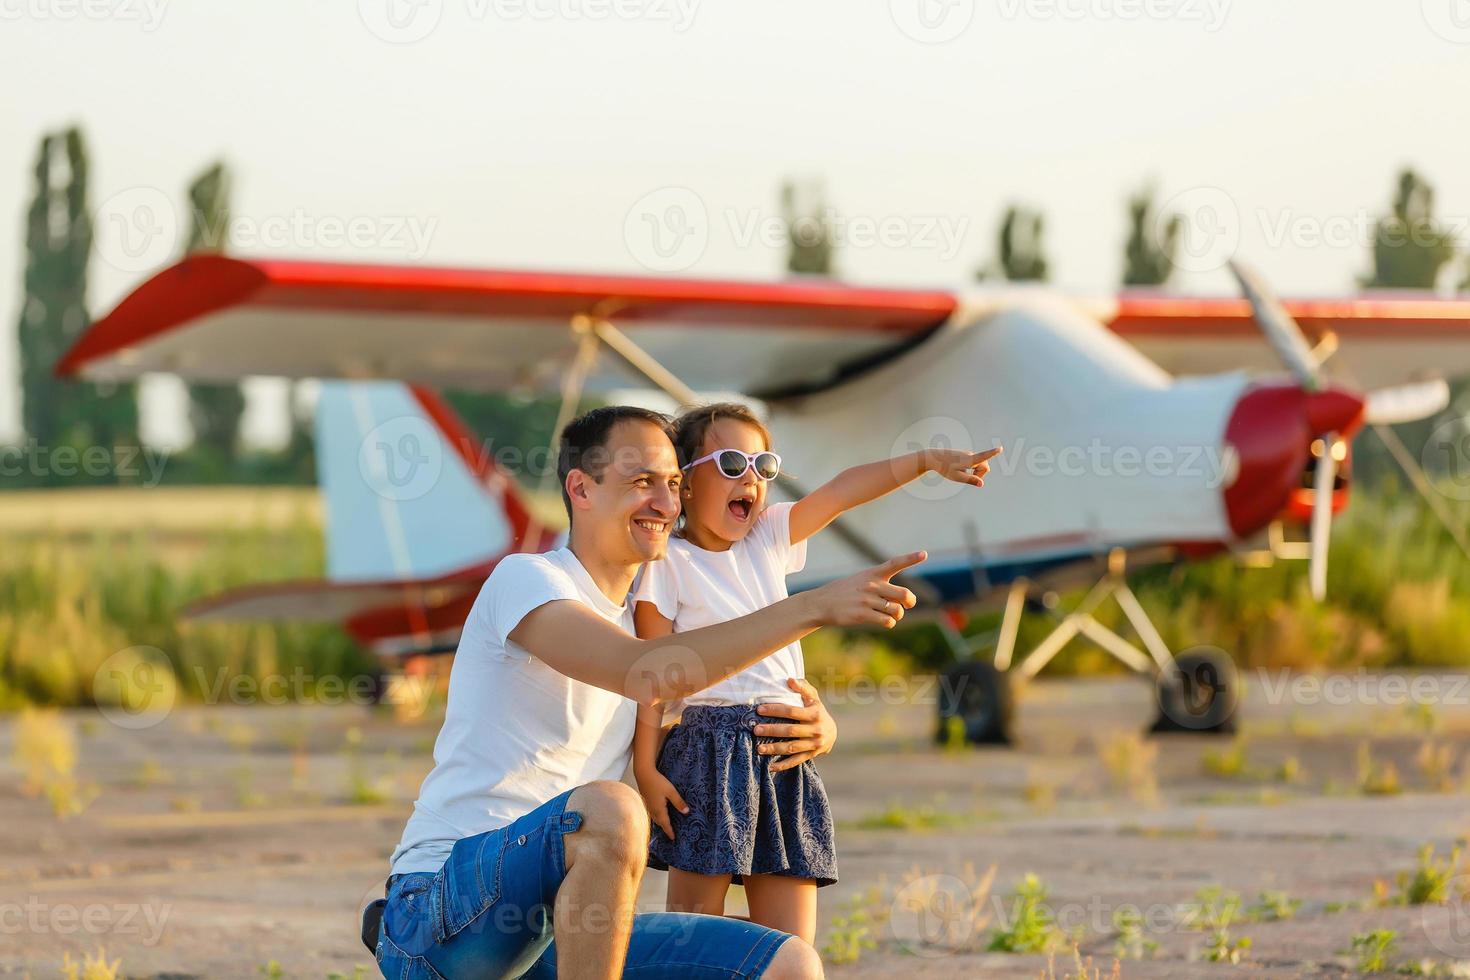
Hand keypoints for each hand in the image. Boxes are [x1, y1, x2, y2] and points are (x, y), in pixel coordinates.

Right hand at [636, 770, 687, 838]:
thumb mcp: (671, 791)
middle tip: (671, 834)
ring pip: (655, 818)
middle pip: (659, 823)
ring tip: (666, 826)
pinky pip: (652, 813)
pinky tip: (660, 814)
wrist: (643, 773)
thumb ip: (678, 802)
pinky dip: (657, 817)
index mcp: (659, 809)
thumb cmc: (657, 781)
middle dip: (665, 829)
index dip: (669, 831)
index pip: (665, 824)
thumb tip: (686, 812)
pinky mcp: (647, 800)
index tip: (673, 838)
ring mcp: (648, 805)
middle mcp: (652, 810)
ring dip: (661, 823)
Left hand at [756, 678, 837, 772]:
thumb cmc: (817, 710)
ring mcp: (814, 745)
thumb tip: (789, 680)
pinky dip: (783, 765)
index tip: (759, 709)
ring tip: (758, 749)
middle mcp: (816, 730)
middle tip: (756, 730)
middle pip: (790, 731)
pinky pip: (796, 761)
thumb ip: (802, 687)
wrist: (832, 732)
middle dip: (772, 730)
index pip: (792, 711)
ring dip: (774, 749)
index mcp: (815, 714)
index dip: (775, 710)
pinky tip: (770, 767)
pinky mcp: (811, 755)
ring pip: (791, 748)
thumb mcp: (813, 697)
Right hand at [807, 551, 924, 628]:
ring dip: (896, 616)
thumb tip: (902, 602)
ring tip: (887, 615)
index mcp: (872, 574)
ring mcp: (867, 600)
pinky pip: (887, 622)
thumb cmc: (843, 593)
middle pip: (905, 595)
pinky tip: (880, 621)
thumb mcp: (859, 580)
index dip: (911, 559)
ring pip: (897, 611)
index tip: (924, 554)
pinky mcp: (862, 614)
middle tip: (906, 605)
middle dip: (910, 602)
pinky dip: (888, 623)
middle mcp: (872, 585)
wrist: (820, 604)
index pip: (895, 563)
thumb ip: (880, 585)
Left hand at [924, 446, 1001, 486]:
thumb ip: (970, 480)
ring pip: (979, 465)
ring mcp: (968, 454)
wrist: (933, 458)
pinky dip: (970, 469)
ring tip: (961, 473)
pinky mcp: (965, 455)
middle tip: (967, 478)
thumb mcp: (957, 477)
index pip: (984, 456)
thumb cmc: (944, 468)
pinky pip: (974, 463)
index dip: (992, 453)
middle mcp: (970, 455)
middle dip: (980, 474)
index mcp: (969, 460)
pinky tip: (959, 469)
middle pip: (985, 466)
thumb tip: (981, 484)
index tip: (1000, 448)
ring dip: (975, 472)